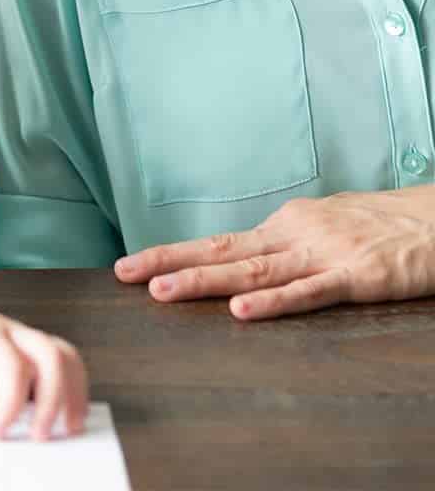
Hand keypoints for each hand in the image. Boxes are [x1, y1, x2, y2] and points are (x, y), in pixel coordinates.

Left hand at [0, 289, 87, 439]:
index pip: (9, 364)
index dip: (10, 404)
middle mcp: (7, 331)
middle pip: (49, 355)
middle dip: (52, 400)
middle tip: (38, 436)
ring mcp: (21, 337)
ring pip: (64, 355)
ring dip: (73, 393)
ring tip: (67, 429)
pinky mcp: (27, 347)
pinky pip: (63, 360)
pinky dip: (74, 387)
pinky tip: (66, 414)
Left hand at [114, 191, 434, 319]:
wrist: (432, 219)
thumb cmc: (379, 226)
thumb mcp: (322, 228)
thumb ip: (287, 245)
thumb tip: (251, 257)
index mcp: (283, 226)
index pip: (217, 242)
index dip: (172, 253)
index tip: (131, 265)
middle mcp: (292, 235)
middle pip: (221, 252)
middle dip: (170, 263)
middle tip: (126, 276)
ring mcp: (321, 254)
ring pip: (252, 271)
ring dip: (205, 282)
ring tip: (164, 292)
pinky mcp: (354, 276)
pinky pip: (307, 292)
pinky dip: (273, 302)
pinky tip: (242, 310)